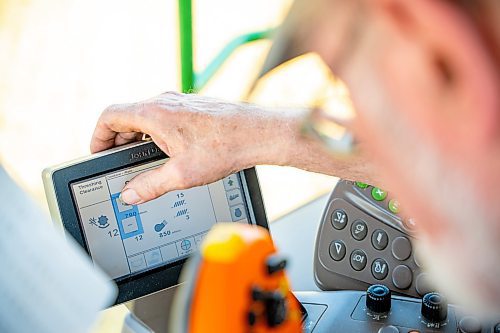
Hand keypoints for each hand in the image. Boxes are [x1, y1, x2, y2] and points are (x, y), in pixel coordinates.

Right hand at [90, 92, 292, 203]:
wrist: (257, 134)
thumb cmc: (225, 147)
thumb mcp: (182, 174)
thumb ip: (151, 186)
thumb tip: (130, 195)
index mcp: (155, 114)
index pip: (110, 117)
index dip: (97, 136)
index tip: (98, 153)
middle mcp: (165, 102)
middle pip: (126, 116)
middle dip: (117, 140)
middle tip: (118, 162)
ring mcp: (180, 102)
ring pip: (145, 116)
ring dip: (137, 137)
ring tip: (142, 161)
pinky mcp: (192, 108)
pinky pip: (163, 117)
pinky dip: (155, 132)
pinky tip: (167, 152)